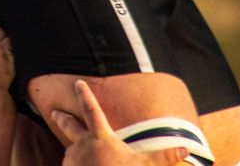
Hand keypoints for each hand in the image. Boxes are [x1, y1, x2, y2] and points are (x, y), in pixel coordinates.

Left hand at [51, 81, 189, 164]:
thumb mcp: (145, 165)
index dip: (84, 94)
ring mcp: (72, 159)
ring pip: (73, 153)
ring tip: (90, 165)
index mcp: (100, 136)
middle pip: (69, 125)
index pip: (91, 109)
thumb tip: (186, 149)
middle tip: (54, 111)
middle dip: (62, 117)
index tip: (78, 82)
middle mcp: (82, 144)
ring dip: (77, 155)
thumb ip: (164, 157)